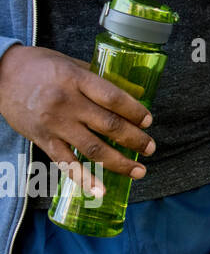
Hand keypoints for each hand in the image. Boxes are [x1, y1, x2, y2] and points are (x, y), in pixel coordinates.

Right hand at [0, 45, 154, 193]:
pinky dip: (84, 178)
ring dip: (119, 163)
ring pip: (92, 148)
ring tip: (138, 170)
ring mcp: (54, 124)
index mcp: (77, 80)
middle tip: (151, 148)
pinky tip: (99, 189)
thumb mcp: (72, 63)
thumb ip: (99, 79)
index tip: (148, 121)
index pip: (114, 98)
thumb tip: (133, 92)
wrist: (1, 74)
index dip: (135, 111)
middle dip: (135, 140)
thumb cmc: (41, 66)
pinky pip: (66, 163)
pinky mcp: (42, 140)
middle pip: (108, 125)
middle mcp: (67, 103)